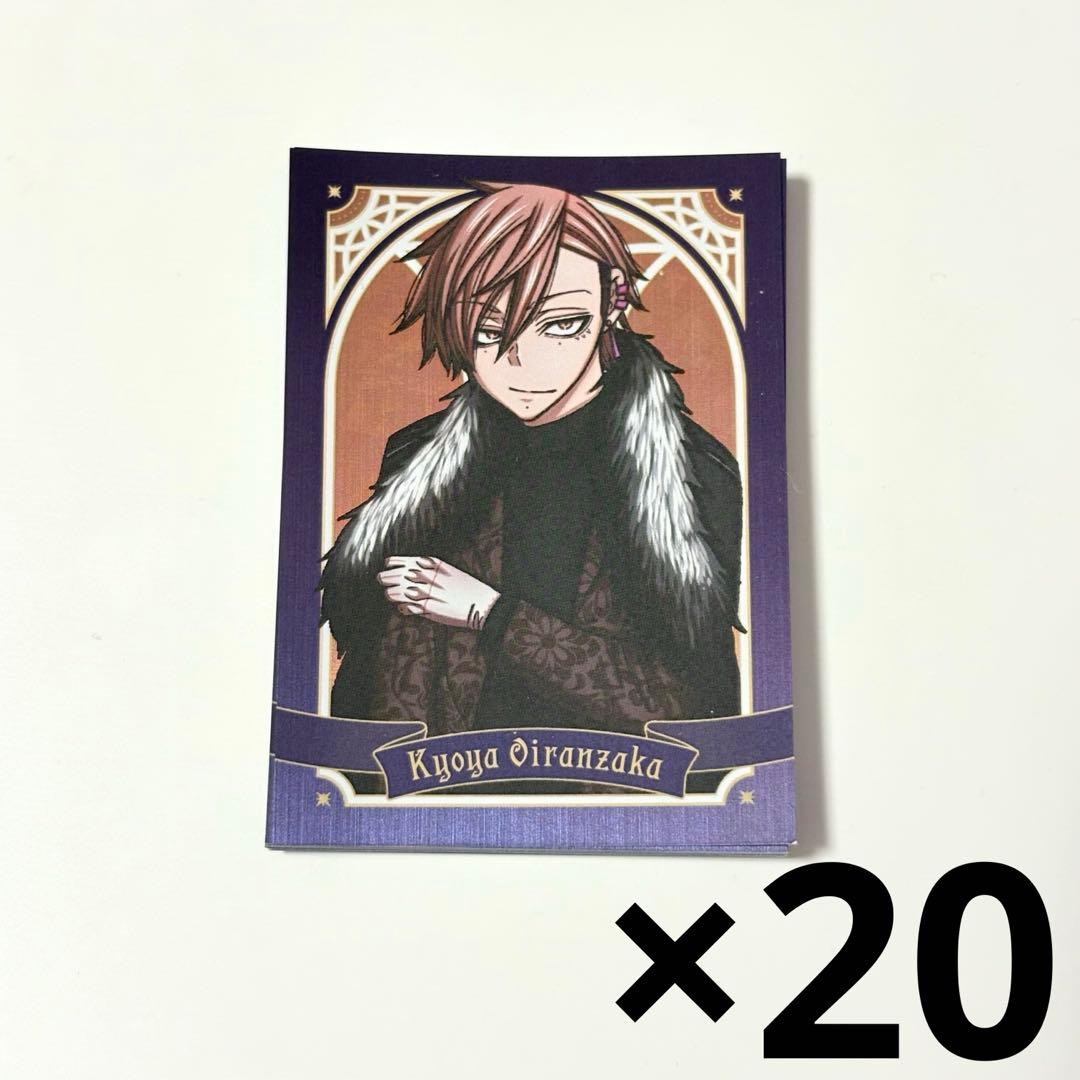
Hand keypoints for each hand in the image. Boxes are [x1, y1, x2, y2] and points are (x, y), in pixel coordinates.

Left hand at [377, 556, 500, 630]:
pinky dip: (402, 608)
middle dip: (385, 579)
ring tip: (391, 596)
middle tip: (382, 581)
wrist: (480, 602)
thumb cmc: (465, 586)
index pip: (398, 561)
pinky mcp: (425, 609)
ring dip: (391, 594)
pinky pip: (405, 608)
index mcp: (428, 563)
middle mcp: (423, 576)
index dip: (390, 565)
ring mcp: (423, 592)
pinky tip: (403, 608)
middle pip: (393, 576)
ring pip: (395, 593)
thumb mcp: (446, 569)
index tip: (388, 567)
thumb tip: (411, 570)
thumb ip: (427, 568)